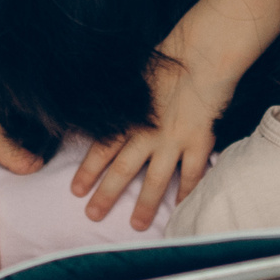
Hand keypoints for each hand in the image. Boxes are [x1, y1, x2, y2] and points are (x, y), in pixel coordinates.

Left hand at [73, 55, 231, 228]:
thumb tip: (99, 109)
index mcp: (129, 118)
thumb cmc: (167, 61)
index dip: (87, 171)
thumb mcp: (132, 78)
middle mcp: (147, 134)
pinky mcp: (199, 141)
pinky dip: (188, 193)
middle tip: (93, 216)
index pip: (101, 149)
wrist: (203, 54)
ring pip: (155, 180)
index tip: (76, 191)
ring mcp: (173, 140)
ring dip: (145, 205)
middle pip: (122, 171)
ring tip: (137, 225)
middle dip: (106, 196)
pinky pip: (192, 174)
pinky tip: (181, 209)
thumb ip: (120, 101)